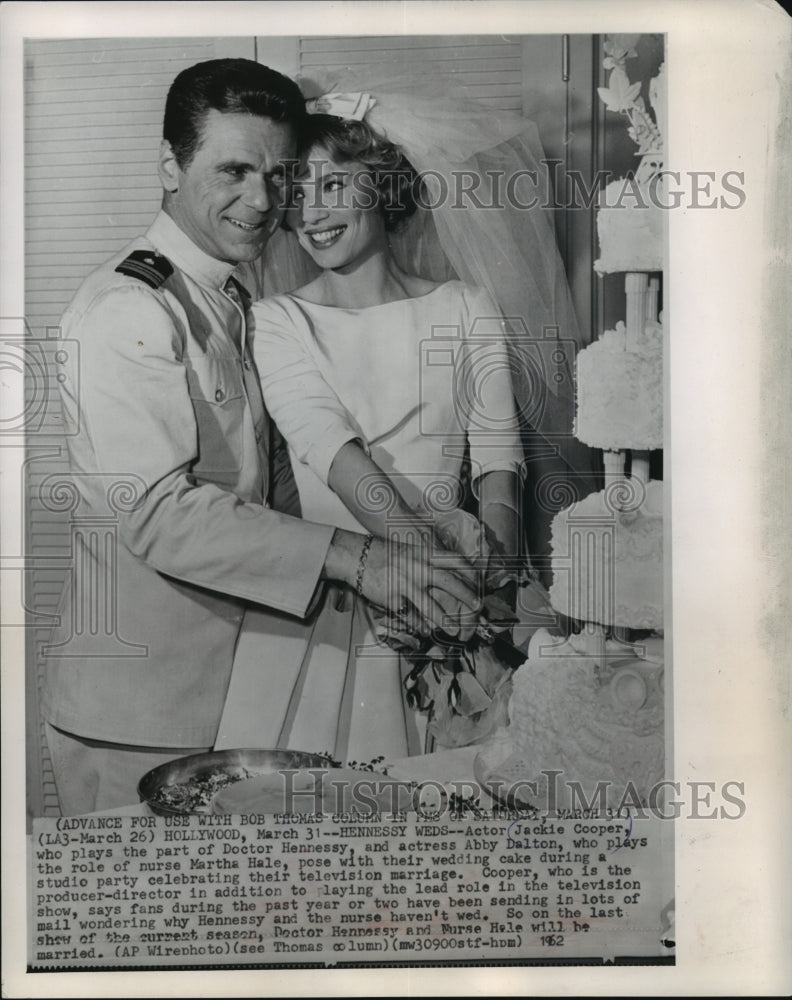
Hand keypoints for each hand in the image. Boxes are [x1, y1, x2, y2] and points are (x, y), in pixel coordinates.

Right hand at [363, 536, 481, 637]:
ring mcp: (406, 583)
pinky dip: (420, 626)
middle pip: (449, 582)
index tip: (479, 583)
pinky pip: (410, 616)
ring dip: (444, 620)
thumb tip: (452, 576)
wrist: (357, 557)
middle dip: (466, 596)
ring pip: (430, 605)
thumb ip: (431, 561)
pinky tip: (426, 631)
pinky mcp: (393, 598)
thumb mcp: (412, 551)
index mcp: (425, 553)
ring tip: (453, 631)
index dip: (471, 572)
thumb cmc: (386, 554)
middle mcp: (418, 567)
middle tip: (477, 607)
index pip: (456, 561)